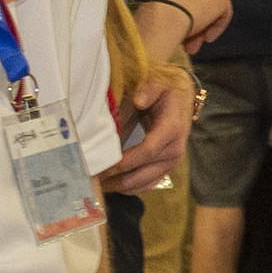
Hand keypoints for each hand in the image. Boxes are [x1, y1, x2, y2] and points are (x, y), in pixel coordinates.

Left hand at [98, 71, 190, 192]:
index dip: (123, 162)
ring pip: (142, 183)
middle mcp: (174, 151)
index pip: (146, 151)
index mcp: (172, 130)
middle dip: (115, 179)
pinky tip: (110, 186)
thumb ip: (148, 90)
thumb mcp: (158, 84)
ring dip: (118, 186)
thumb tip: (139, 100)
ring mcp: (170, 163)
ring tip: (95, 186)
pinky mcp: (165, 169)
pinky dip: (128, 188)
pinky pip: (146, 185)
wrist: (182, 101)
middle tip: (89, 181)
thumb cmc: (166, 92)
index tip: (102, 167)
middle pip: (142, 174)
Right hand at [148, 0, 230, 48]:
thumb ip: (166, 5)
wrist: (164, 14)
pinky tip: (206, 38)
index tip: (170, 24)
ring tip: (190, 46)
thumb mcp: (152, 5)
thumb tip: (173, 21)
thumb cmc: (150, 16)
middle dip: (187, 19)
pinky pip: (222, 12)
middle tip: (181, 40)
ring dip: (198, 27)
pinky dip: (215, 26)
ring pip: (204, 7)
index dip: (174, 8)